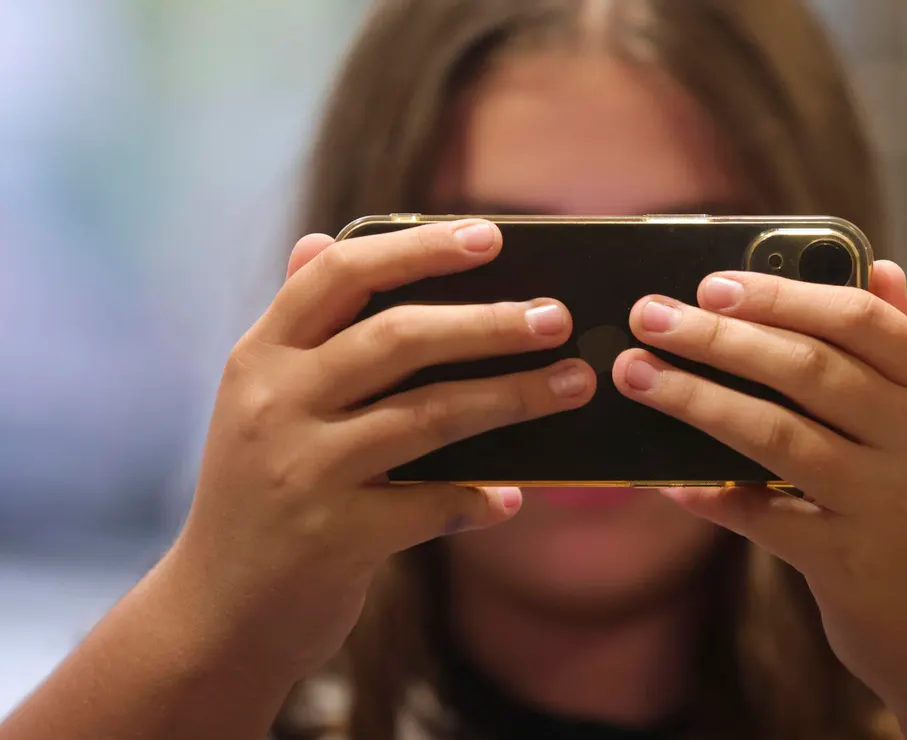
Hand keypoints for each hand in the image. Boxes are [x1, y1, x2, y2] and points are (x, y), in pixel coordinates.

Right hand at [168, 220, 594, 681]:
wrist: (214, 615)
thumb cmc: (257, 494)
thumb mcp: (258, 402)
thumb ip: (298, 327)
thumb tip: (321, 237)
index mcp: (261, 358)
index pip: (340, 276)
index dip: (418, 248)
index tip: (491, 236)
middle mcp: (275, 405)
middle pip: (399, 339)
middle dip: (488, 323)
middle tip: (557, 317)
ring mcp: (304, 472)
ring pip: (428, 416)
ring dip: (511, 399)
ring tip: (573, 385)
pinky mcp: (334, 540)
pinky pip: (431, 506)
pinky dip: (477, 501)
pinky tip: (512, 499)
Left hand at [612, 263, 906, 710]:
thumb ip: (903, 348)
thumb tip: (876, 263)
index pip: (863, 320)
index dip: (783, 294)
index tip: (712, 281)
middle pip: (809, 369)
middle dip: (720, 337)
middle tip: (649, 316)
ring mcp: (886, 506)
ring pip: (778, 436)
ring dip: (698, 400)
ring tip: (638, 375)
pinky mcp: (849, 566)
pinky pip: (764, 520)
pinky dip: (712, 496)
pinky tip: (665, 481)